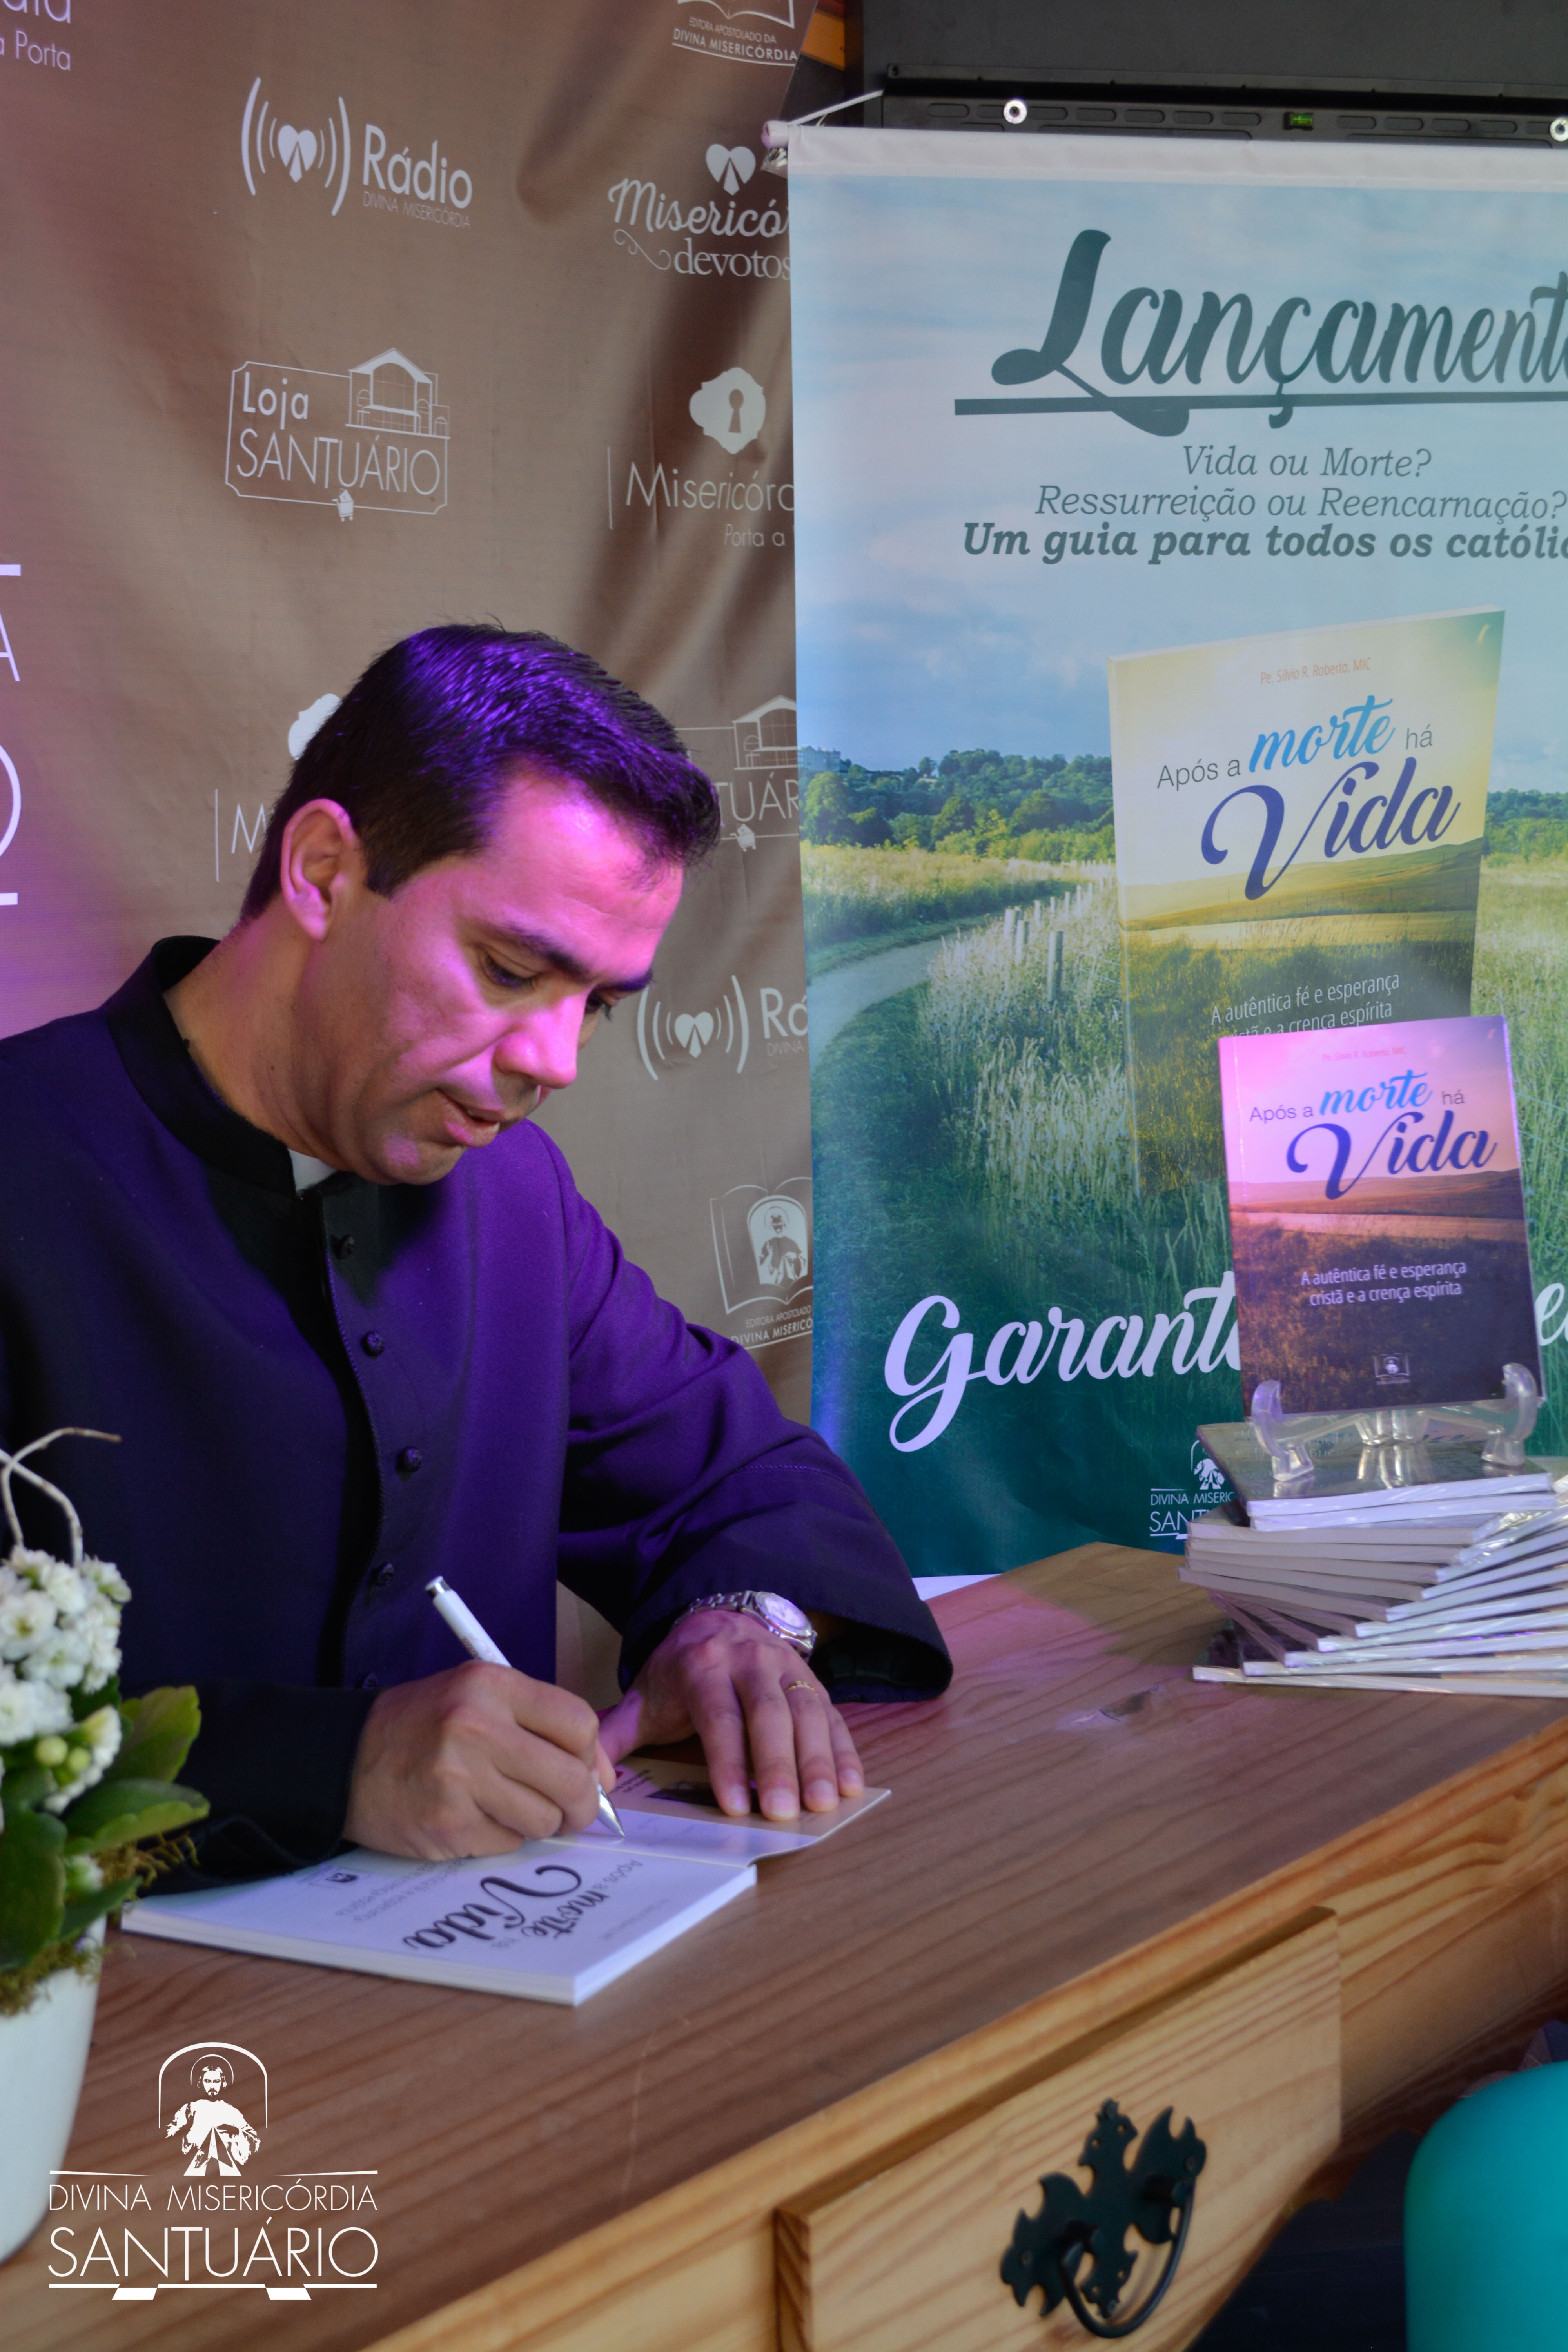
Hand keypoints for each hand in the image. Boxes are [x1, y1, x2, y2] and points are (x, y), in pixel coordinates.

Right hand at [344, 1661, 616, 1859]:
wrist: (342, 1758)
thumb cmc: (420, 1727)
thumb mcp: (478, 1699)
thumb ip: (539, 1726)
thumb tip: (602, 1777)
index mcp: (491, 1686)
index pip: (578, 1723)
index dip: (592, 1757)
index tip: (588, 1773)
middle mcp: (477, 1727)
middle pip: (571, 1778)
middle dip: (581, 1804)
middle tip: (571, 1811)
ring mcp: (460, 1778)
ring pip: (544, 1818)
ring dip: (537, 1822)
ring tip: (507, 1807)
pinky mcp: (447, 1824)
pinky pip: (507, 1842)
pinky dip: (501, 1837)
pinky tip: (474, 1817)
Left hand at [598, 1610, 864, 1821]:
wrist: (718, 1616)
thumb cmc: (680, 1671)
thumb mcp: (644, 1696)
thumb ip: (615, 1734)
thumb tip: (588, 1780)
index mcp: (703, 1667)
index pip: (719, 1718)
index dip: (729, 1762)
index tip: (736, 1806)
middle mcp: (750, 1662)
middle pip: (769, 1715)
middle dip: (779, 1765)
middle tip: (786, 1812)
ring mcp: (787, 1668)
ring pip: (807, 1712)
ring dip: (819, 1760)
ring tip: (825, 1804)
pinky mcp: (813, 1680)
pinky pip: (833, 1714)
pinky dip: (845, 1750)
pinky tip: (852, 1785)